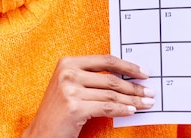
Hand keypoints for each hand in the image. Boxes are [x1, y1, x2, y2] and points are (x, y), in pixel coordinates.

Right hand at [22, 55, 154, 137]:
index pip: (105, 61)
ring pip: (111, 95)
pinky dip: (122, 110)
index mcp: (68, 62)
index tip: (143, 73)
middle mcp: (68, 73)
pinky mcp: (74, 107)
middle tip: (150, 92)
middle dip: (134, 87)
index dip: (127, 66)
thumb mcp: (71, 87)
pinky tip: (132, 111)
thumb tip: (126, 78)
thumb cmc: (58, 112)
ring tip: (146, 103)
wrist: (40, 134)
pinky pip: (106, 108)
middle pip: (111, 79)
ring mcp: (70, 90)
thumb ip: (92, 78)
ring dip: (132, 100)